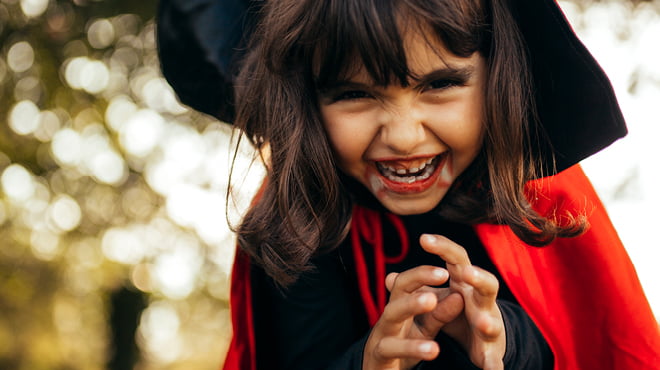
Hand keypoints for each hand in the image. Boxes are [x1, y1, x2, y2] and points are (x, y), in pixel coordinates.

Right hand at [362, 265, 464, 369]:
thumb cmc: (402, 348)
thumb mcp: (425, 330)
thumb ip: (440, 315)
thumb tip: (459, 295)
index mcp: (400, 306)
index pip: (409, 281)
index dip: (425, 272)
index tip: (447, 268)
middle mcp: (389, 316)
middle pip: (399, 289)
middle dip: (419, 278)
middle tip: (443, 274)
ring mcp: (381, 334)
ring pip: (392, 314)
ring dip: (411, 305)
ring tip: (431, 299)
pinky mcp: (379, 356)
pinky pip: (391, 348)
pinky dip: (412, 348)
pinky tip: (432, 348)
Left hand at [420, 234, 505, 369]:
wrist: (483, 339)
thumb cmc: (459, 309)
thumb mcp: (438, 297)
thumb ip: (418, 287)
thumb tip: (389, 278)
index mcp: (467, 284)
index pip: (458, 259)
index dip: (443, 247)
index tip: (423, 238)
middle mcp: (482, 301)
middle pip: (487, 284)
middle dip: (478, 278)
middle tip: (466, 273)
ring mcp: (490, 325)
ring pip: (493, 321)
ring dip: (487, 322)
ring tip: (480, 323)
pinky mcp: (491, 351)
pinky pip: (494, 358)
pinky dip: (493, 364)